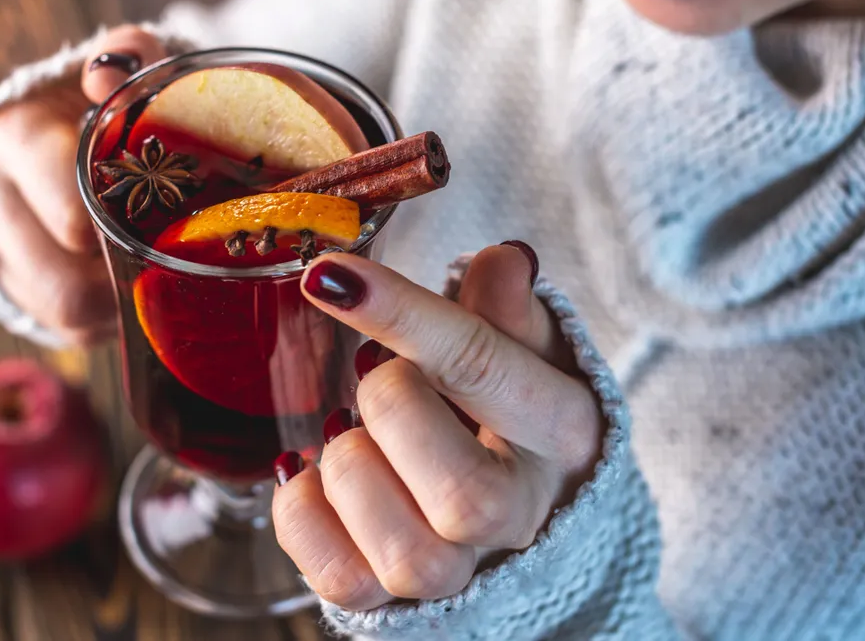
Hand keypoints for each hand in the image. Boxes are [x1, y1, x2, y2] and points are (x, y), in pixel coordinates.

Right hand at [0, 25, 166, 344]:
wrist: (65, 129)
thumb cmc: (109, 103)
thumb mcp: (126, 69)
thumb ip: (131, 55)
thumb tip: (106, 73)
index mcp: (13, 135)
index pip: (71, 211)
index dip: (127, 224)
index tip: (169, 211)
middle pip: (64, 279)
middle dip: (125, 273)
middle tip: (172, 253)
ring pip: (63, 312)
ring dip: (118, 302)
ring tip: (154, 271)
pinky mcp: (17, 292)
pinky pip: (65, 330)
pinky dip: (107, 316)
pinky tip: (131, 285)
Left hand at [272, 242, 604, 609]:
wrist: (528, 516)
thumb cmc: (513, 418)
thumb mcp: (528, 353)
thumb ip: (508, 312)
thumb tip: (502, 262)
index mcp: (561, 434)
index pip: (483, 368)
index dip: (400, 314)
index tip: (329, 273)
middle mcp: (519, 516)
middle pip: (459, 491)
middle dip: (389, 411)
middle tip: (377, 373)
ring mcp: (459, 573)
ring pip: (403, 552)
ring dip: (350, 472)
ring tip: (354, 433)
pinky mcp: (394, 603)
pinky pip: (337, 580)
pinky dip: (304, 517)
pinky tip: (314, 478)